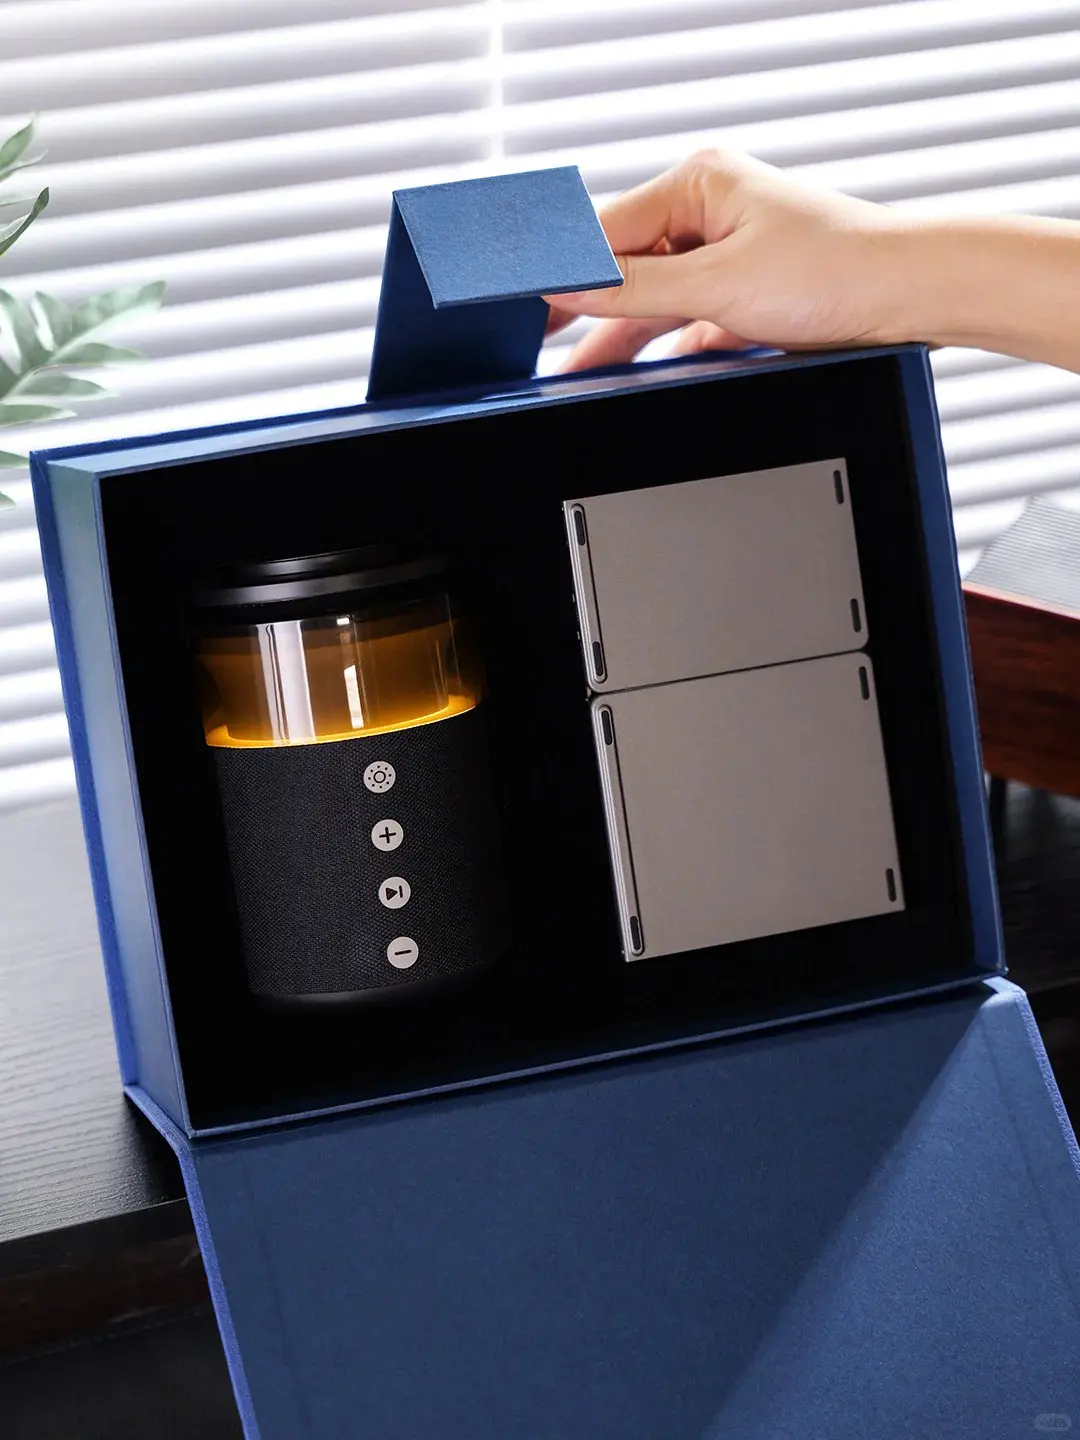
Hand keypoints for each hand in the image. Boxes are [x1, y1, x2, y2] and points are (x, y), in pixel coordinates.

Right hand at [547, 148, 909, 371]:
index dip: (564, 270)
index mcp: (699, 182)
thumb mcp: (718, 285)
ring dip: (622, 336)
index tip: (526, 305)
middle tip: (538, 345)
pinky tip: (633, 373)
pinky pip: (682, 321)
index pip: (607, 228)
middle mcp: (708, 212)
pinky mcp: (741, 294)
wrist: (906, 301)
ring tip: (577, 372)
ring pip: (652, 301)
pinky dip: (661, 348)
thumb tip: (570, 288)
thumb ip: (636, 291)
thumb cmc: (836, 270)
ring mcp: (724, 255)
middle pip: (625, 268)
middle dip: (589, 308)